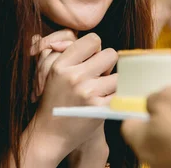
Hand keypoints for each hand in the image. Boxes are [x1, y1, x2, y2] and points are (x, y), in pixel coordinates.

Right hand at [29, 33, 117, 159]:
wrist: (50, 134)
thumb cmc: (53, 100)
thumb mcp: (50, 72)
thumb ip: (64, 50)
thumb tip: (73, 35)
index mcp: (61, 65)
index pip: (93, 40)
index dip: (95, 48)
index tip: (90, 57)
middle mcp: (75, 77)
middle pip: (111, 54)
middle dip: (107, 63)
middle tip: (97, 74)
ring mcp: (89, 93)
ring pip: (119, 74)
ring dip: (113, 80)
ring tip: (101, 88)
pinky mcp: (100, 108)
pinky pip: (120, 92)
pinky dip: (116, 95)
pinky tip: (105, 99)